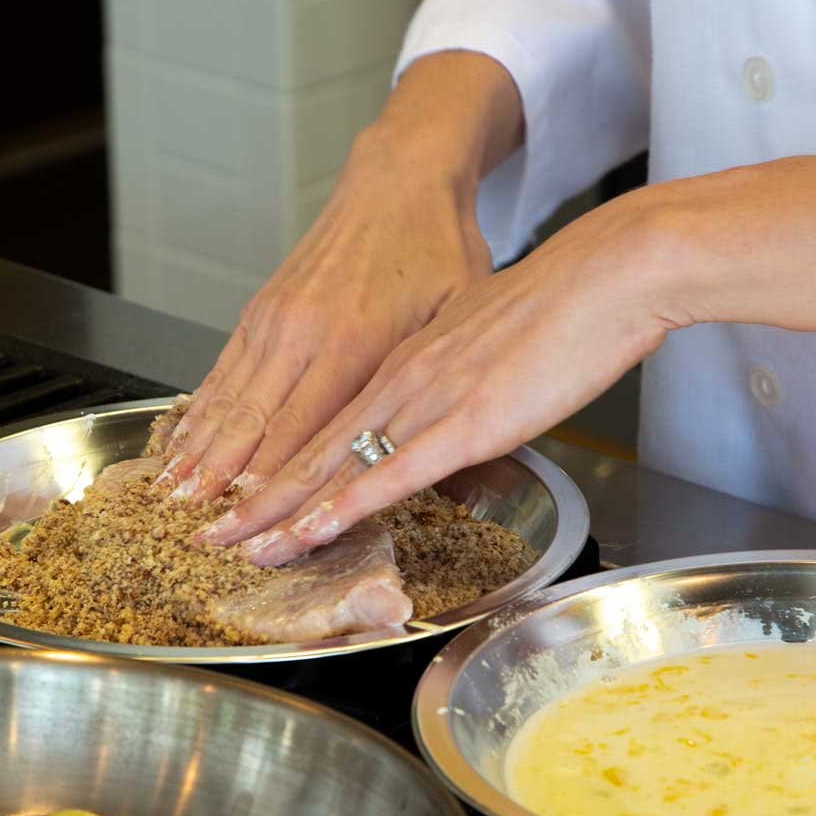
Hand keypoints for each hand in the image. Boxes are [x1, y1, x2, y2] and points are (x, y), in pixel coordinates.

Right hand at [156, 53, 522, 503]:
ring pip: (228, 400)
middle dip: (221, 485)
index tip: (253, 530)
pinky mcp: (261, 310)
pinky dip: (198, 412)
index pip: (307, 432)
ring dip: (197, 454)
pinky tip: (180, 442)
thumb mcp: (458, 315)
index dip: (276, 486)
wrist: (398, 178)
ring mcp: (275, 320)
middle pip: (253, 425)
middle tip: (196, 534)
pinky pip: (222, 370)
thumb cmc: (437, 250)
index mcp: (356, 342)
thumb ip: (434, 381)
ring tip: (170, 499)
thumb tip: (441, 450)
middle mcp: (304, 333)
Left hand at [198, 151, 815, 564]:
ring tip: (232, 543)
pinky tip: (305, 532)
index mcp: (408, 360)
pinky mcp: (460, 419)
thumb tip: (462, 416)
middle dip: (254, 494)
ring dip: (278, 508)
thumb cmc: (568, 306)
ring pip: (332, 462)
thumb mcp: (498, 346)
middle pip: (310, 445)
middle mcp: (400, 377)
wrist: (608, 271)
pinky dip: (339, 505)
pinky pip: (385, 472)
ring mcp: (424, 398)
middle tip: (206, 530)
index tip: (241, 492)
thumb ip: (467, 384)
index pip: (327, 421)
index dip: (279, 461)